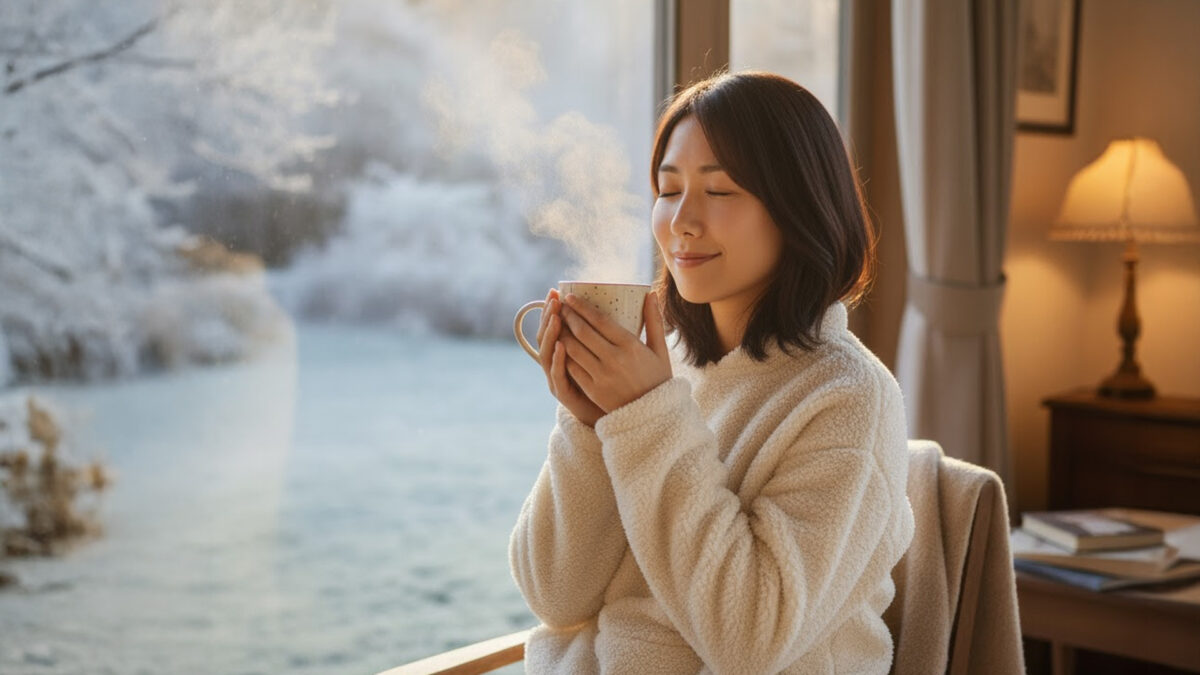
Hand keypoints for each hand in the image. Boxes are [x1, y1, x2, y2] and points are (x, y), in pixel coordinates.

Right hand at [535, 288, 604, 426]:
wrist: (615, 414)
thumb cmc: (614, 382)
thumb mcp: (610, 353)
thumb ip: (607, 330)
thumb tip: (619, 301)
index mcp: (566, 351)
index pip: (553, 325)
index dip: (553, 309)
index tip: (556, 291)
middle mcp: (557, 362)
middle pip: (546, 335)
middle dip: (549, 316)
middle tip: (554, 299)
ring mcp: (557, 377)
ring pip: (547, 352)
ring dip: (551, 333)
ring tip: (556, 317)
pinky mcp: (563, 392)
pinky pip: (557, 374)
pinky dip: (558, 359)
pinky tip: (561, 345)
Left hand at [558, 291, 671, 414]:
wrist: (653, 416)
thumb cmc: (658, 379)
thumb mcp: (660, 350)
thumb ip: (654, 321)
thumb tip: (651, 293)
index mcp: (631, 346)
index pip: (600, 320)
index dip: (582, 307)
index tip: (571, 297)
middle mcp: (614, 359)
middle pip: (583, 332)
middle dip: (568, 317)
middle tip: (560, 306)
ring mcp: (601, 376)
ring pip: (573, 349)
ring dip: (562, 333)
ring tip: (556, 323)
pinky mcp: (593, 390)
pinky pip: (572, 368)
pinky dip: (563, 355)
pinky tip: (559, 345)